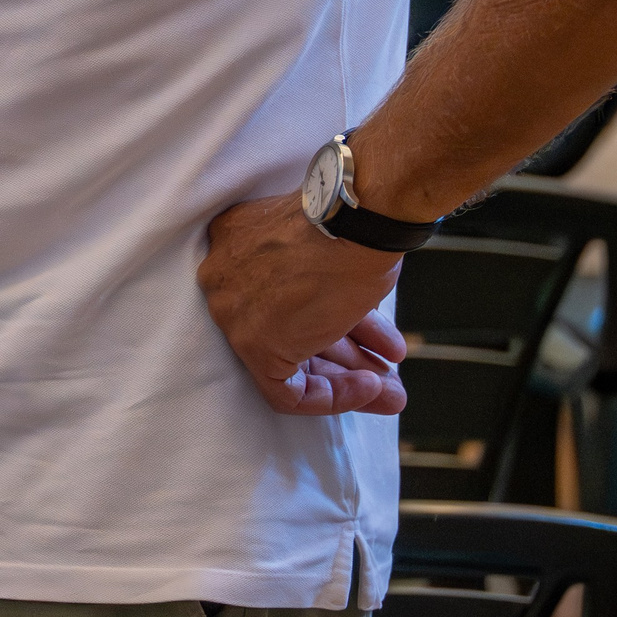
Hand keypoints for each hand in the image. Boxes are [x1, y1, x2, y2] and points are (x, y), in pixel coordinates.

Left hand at [198, 188, 410, 416]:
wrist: (356, 221)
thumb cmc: (350, 224)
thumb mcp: (325, 250)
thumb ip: (316, 280)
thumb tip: (341, 308)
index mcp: (235, 245)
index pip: (278, 297)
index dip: (325, 317)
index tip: (362, 330)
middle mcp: (224, 280)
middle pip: (289, 328)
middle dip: (345, 354)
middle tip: (385, 367)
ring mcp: (234, 313)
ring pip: (291, 361)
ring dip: (349, 380)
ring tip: (393, 392)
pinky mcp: (254, 345)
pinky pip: (288, 391)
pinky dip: (334, 395)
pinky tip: (373, 387)